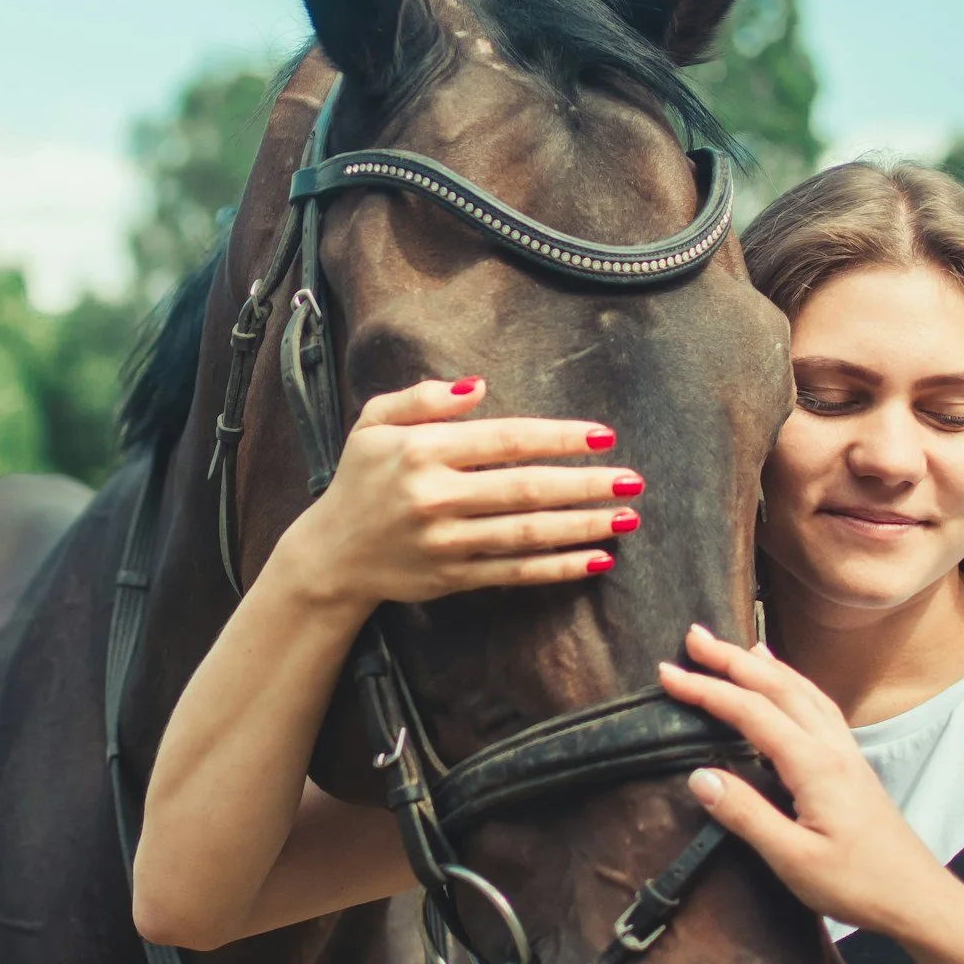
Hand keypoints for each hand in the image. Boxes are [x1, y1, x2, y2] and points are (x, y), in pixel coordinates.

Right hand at [265, 375, 642, 629]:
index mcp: (422, 451)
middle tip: (632, 480)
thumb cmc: (361, 479)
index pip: (504, 440)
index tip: (602, 435)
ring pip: (527, 533)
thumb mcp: (374, 423)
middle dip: (585, 484)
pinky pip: (516, 572)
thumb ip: (422, 398)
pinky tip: (595, 559)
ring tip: (626, 517)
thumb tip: (479, 385)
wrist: (331, 555)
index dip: (556, 437)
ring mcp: (445, 542)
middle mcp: (435, 497)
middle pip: (525, 488)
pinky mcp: (452, 578)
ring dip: (582, 526)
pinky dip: (558, 567)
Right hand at [659, 625, 960, 941]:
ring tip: (734, 647)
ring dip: (763, 665)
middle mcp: (831, 747)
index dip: (707, 689)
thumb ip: (745, 815)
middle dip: (732, 660)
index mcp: (814, 765)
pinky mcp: (851, 764)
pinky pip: (818, 705)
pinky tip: (786, 682)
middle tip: (693, 638)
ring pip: (801, 690)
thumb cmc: (858, 884)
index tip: (668, 674)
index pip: (751, 712)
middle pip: (778, 687)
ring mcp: (845, 752)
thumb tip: (698, 775)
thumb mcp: (793, 859)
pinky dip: (793, 682)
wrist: (919, 898)